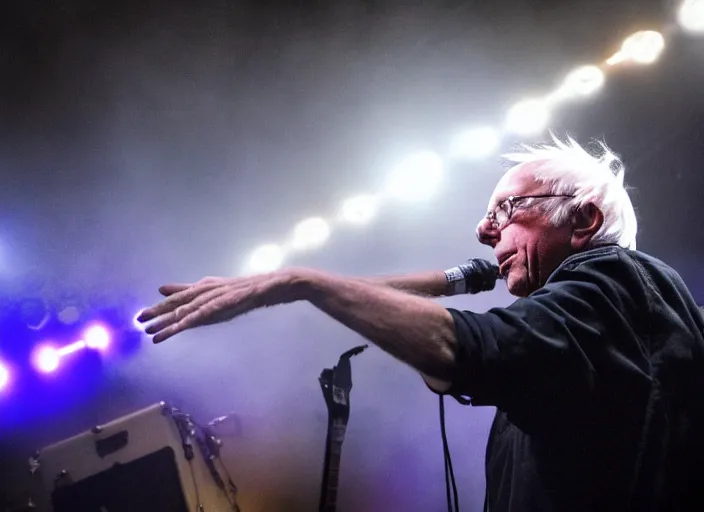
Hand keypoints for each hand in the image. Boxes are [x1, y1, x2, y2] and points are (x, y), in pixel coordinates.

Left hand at [137, 269, 303, 343]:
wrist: (276, 285)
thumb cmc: (249, 291)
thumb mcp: (221, 293)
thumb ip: (203, 293)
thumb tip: (177, 292)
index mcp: (206, 287)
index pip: (178, 298)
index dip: (159, 308)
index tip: (140, 317)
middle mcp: (209, 289)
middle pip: (178, 302)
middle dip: (157, 313)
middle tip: (138, 322)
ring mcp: (218, 294)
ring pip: (189, 309)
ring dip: (170, 321)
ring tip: (152, 331)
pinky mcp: (229, 301)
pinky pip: (208, 312)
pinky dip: (193, 318)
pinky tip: (181, 325)